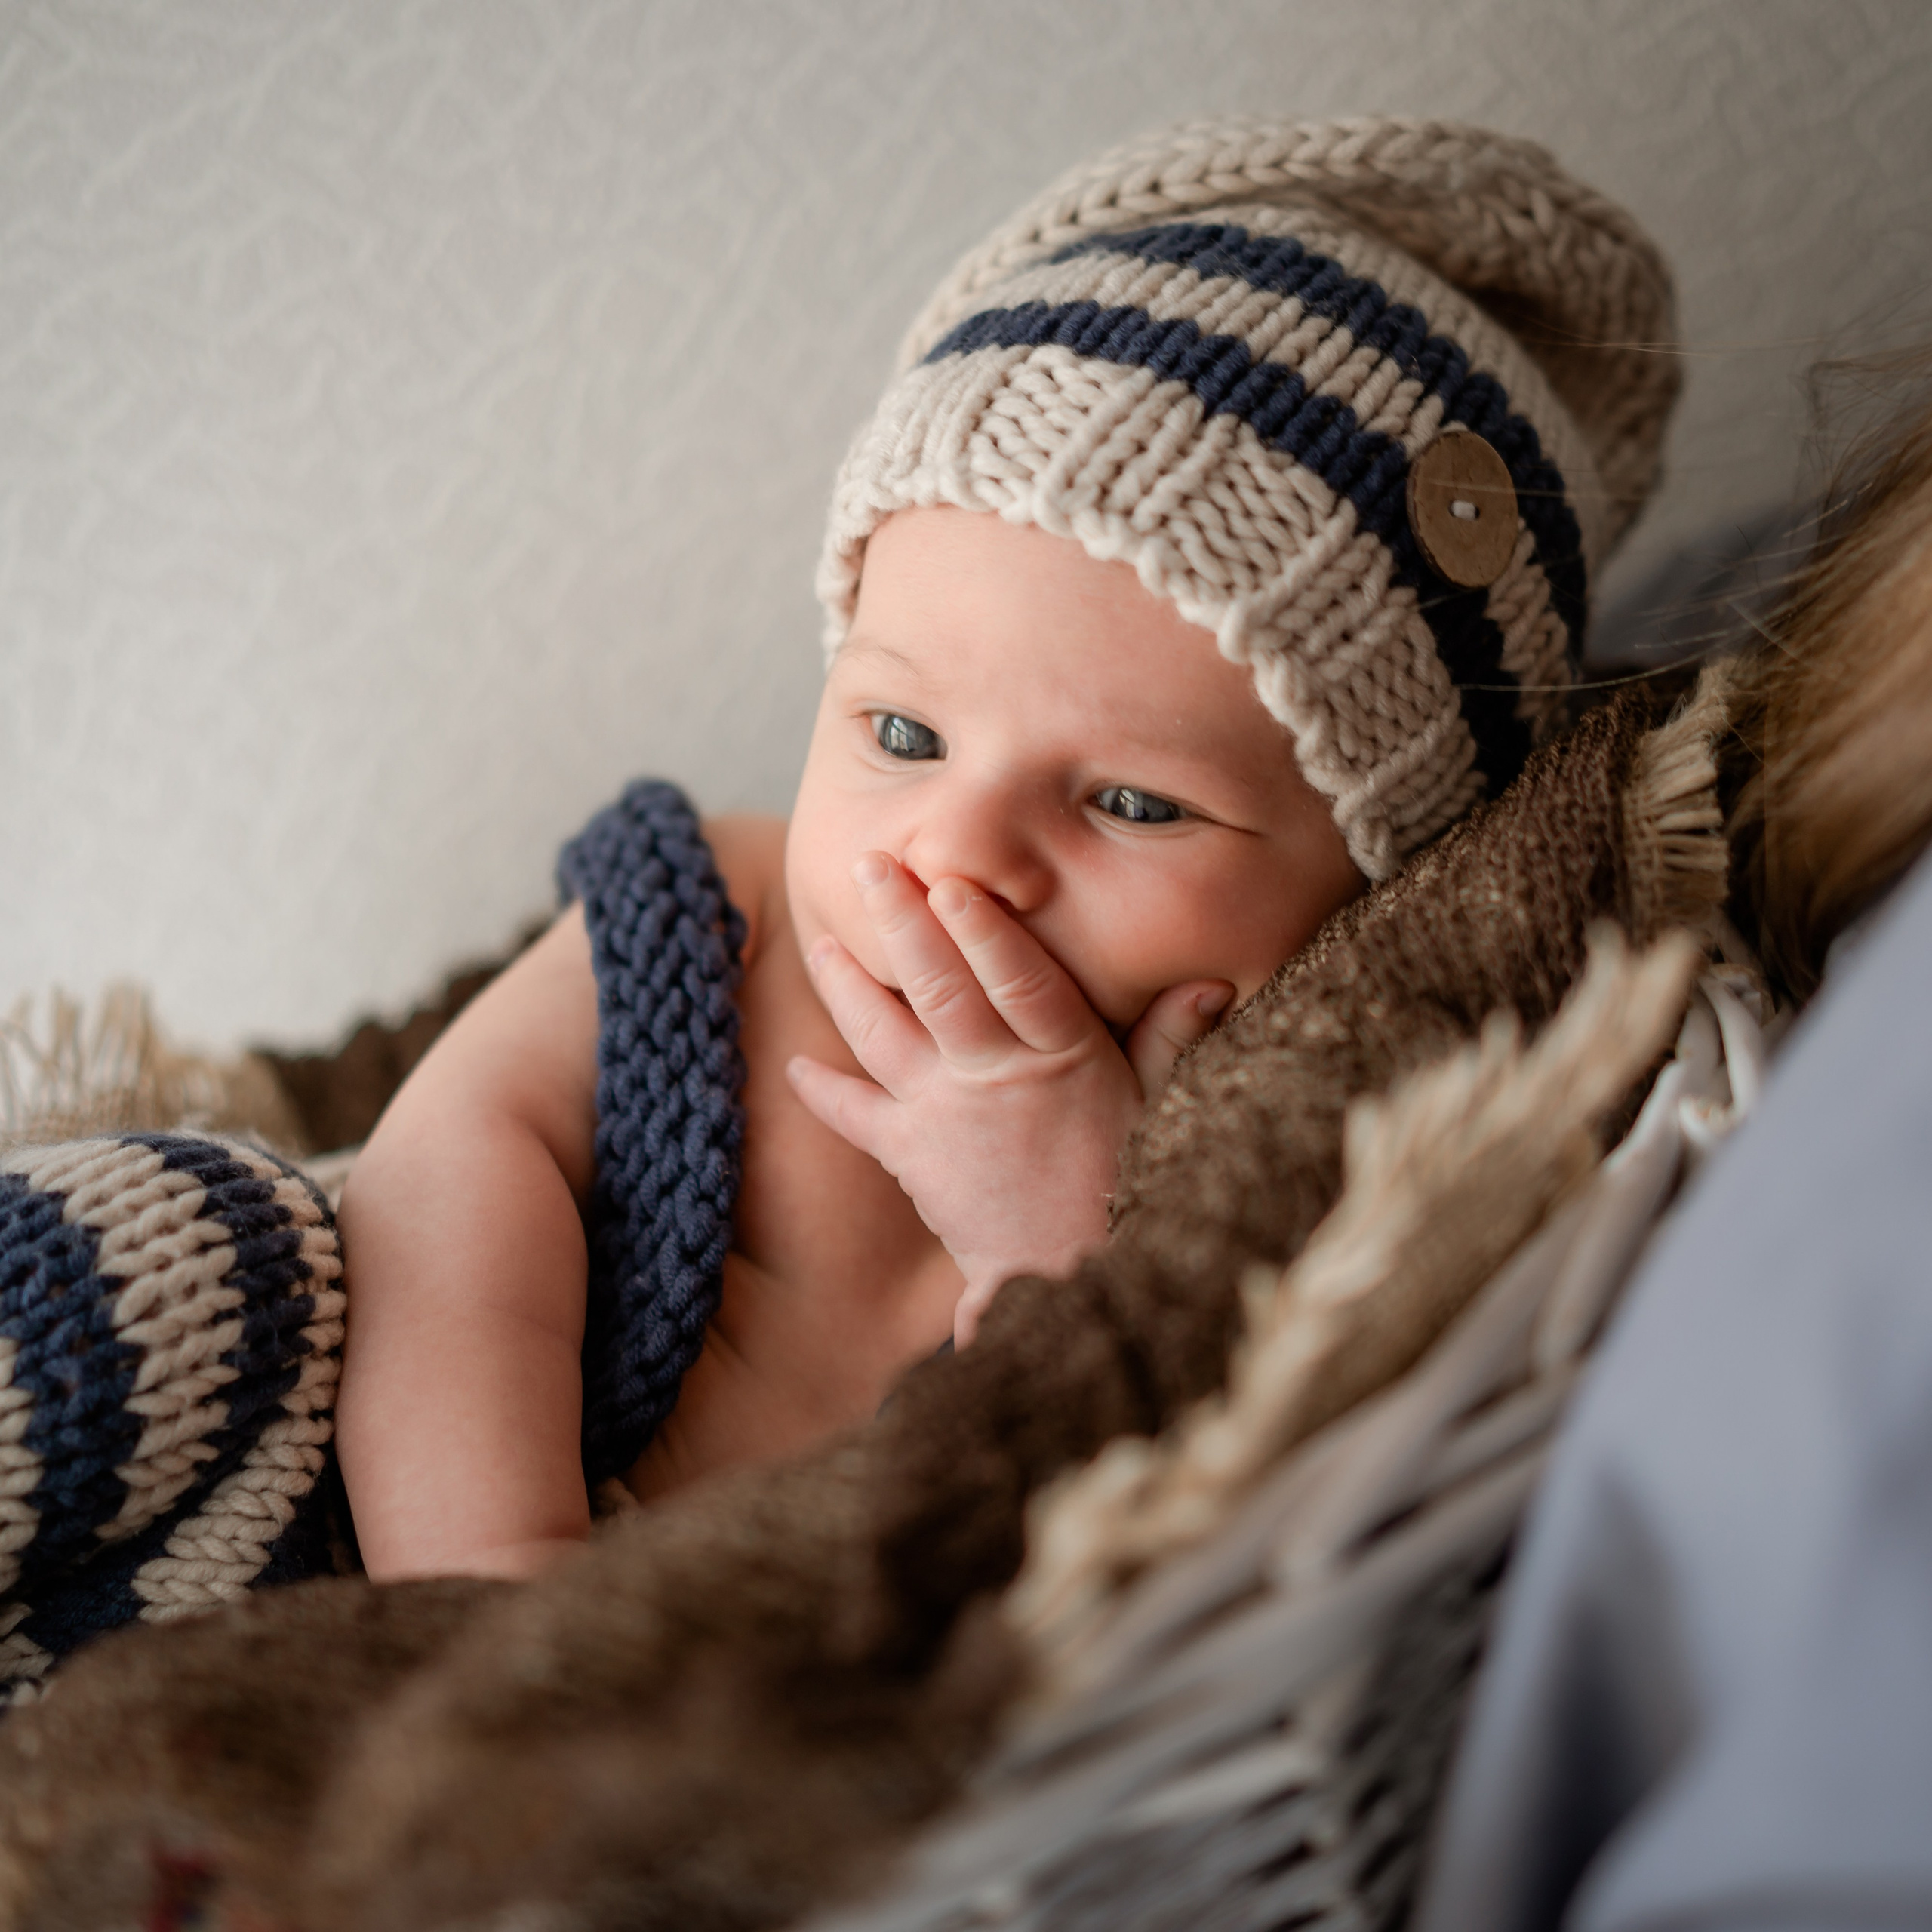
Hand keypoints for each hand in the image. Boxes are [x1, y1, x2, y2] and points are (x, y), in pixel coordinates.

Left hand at [786, 853, 1231, 1343]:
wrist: (1068, 1278)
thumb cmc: (1123, 1183)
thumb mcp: (1156, 1105)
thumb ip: (1170, 1036)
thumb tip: (1211, 980)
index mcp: (1063, 1056)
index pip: (1019, 979)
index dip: (982, 929)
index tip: (950, 880)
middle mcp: (995, 1077)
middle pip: (939, 987)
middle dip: (902, 921)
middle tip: (869, 865)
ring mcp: (944, 1115)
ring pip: (883, 1033)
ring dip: (847, 982)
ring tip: (824, 938)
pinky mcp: (908, 1155)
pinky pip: (853, 1114)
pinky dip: (821, 1089)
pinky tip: (793, 1065)